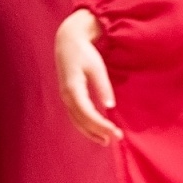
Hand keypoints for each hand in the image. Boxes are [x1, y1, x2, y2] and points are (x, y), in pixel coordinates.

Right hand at [55, 9, 121, 143]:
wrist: (67, 42)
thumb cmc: (84, 52)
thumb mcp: (96, 67)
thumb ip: (102, 86)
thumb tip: (110, 106)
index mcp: (73, 89)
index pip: (88, 114)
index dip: (102, 125)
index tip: (116, 132)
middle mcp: (67, 97)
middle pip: (82, 121)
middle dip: (98, 132)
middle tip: (116, 138)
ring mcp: (65, 98)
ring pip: (77, 121)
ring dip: (91, 132)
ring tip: (106, 140)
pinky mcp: (68, 97)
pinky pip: (75, 116)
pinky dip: (85, 126)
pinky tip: (96, 130)